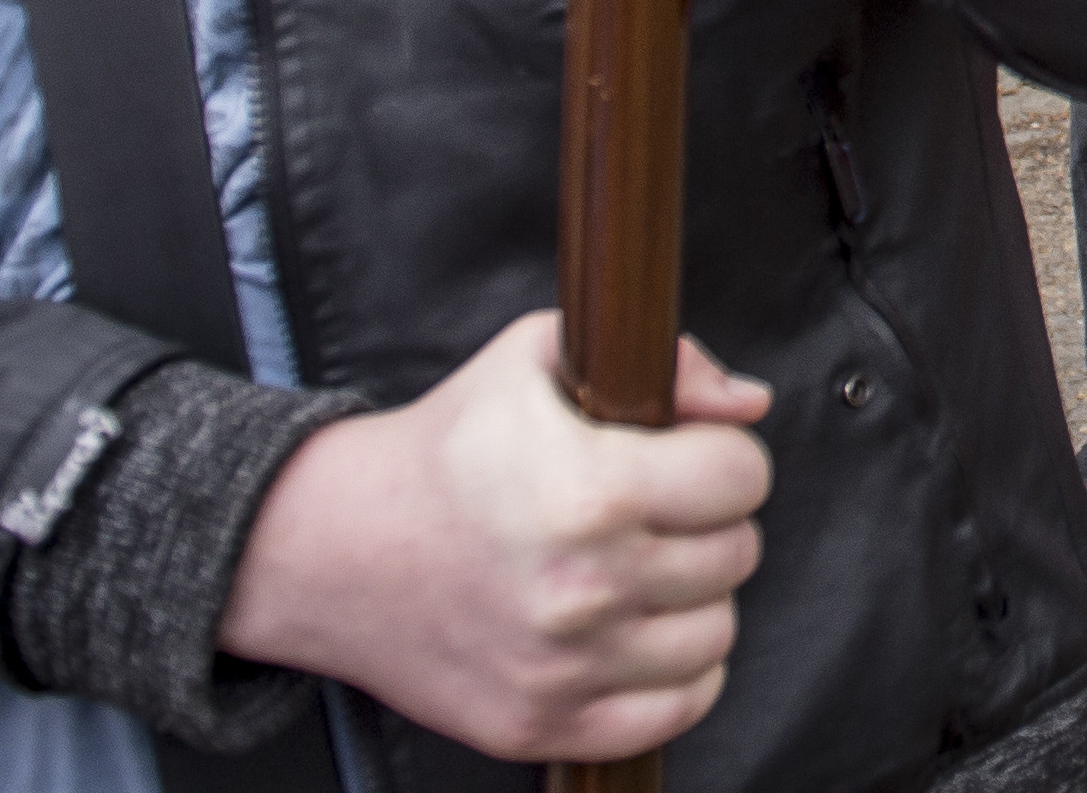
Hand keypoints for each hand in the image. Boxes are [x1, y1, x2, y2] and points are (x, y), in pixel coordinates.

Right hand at [219, 313, 771, 765]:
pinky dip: (673, 673)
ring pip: (715, 634)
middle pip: (737, 554)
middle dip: (706, 523)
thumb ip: (665, 363)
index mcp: (589, 490)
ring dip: (690, 599)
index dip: (722, 456)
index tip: (684, 456)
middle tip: (650, 512)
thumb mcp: (539, 360)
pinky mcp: (541, 726)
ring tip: (635, 569)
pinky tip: (632, 632)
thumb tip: (750, 403)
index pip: (741, 476)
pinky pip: (678, 709)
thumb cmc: (449, 447)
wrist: (335, 550)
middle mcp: (582, 588)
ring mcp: (562, 669)